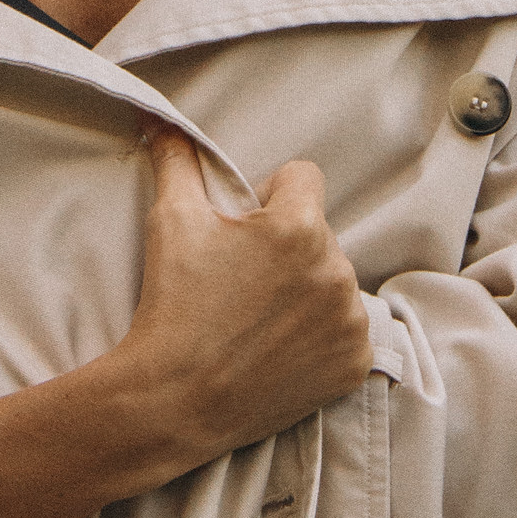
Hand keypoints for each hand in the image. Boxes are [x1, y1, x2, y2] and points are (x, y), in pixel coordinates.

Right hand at [112, 135, 372, 479]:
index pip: (302, 177)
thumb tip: (161, 118)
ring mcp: (350, 321)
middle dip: (286, 246)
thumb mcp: (172, 219)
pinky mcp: (354, 362)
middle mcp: (336, 269)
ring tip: (257, 317)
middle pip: (317, 231)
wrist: (176, 399)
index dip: (267, 197)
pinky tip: (280, 346)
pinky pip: (346, 328)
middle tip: (241, 281)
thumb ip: (178, 158)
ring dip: (305, 288)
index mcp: (299, 226)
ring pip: (332, 278)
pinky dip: (319, 333)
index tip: (242, 231)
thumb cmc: (174, 305)